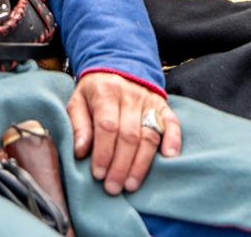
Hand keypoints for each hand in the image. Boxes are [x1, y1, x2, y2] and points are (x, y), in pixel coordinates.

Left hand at [67, 72, 181, 194]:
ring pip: (149, 134)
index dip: (103, 153)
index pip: (107, 126)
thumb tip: (80, 152)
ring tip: (131, 184)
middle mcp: (130, 95)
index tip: (98, 174)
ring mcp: (149, 100)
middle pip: (129, 135)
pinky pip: (172, 122)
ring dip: (141, 163)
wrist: (118, 64)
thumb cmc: (94, 91)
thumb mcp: (77, 102)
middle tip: (113, 187)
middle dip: (121, 165)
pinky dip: (173, 139)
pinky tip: (168, 158)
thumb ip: (78, 126)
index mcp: (106, 92)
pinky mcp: (163, 105)